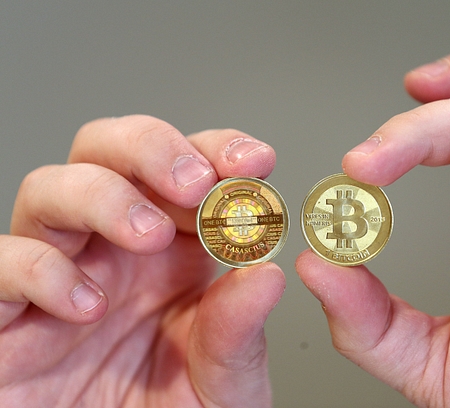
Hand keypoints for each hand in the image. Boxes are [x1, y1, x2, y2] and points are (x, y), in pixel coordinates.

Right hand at [0, 115, 284, 406]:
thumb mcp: (223, 384)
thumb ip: (239, 336)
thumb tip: (266, 276)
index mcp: (172, 252)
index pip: (188, 169)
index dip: (217, 151)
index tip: (255, 163)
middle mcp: (111, 249)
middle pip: (110, 151)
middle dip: (152, 148)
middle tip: (195, 183)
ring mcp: (58, 272)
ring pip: (50, 188)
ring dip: (102, 196)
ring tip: (147, 235)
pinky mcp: (7, 314)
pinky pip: (2, 263)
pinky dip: (40, 269)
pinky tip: (87, 306)